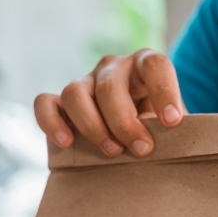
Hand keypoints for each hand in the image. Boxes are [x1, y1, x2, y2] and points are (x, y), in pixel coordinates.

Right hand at [34, 49, 185, 157]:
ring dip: (93, 126)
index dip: (164, 91)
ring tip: (112, 151)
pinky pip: (45, 103)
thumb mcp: (171, 127)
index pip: (155, 65)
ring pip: (75, 93)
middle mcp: (112, 67)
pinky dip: (51, 122)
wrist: (134, 135)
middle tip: (142, 150)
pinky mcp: (61, 101)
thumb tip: (169, 140)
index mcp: (145, 65)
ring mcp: (84, 81)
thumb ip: (172, 130)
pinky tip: (66, 143)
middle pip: (110, 86)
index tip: (172, 122)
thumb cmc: (158, 129)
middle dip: (125, 122)